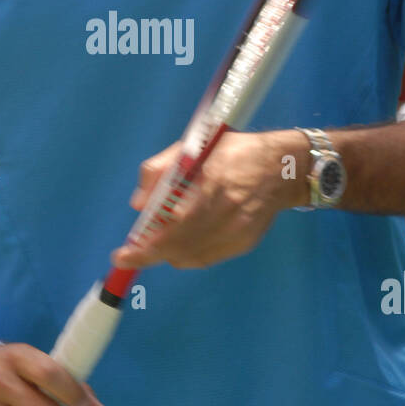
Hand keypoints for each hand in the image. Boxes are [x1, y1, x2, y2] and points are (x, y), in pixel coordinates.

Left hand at [111, 130, 304, 271]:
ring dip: (168, 253)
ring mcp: (237, 231)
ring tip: (158, 242)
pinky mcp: (244, 243)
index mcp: (210, 183)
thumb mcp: (191, 147)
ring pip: (191, 256)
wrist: (282, 168)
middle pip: (178, 246)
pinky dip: (189, 254)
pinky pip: (207, 258)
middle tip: (133, 252)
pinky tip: (182, 243)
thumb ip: (159, 171)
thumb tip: (138, 205)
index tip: (123, 256)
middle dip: (150, 252)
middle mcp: (225, 211)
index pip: (171, 226)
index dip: (145, 247)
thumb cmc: (231, 152)